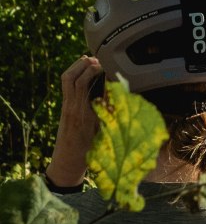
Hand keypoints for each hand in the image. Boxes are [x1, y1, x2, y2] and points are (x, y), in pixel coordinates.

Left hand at [45, 55, 102, 188]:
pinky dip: (76, 74)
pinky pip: (67, 86)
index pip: (82, 84)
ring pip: (66, 79)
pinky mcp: (65, 108)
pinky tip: (87, 72)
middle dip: (85, 64)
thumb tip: (121, 97)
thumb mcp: (104, 135)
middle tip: (100, 59)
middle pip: (71, 77)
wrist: (66, 164)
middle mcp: (72, 107)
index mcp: (82, 114)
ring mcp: (66, 107)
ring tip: (93, 61)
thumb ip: (110, 115)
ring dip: (78, 66)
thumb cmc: (89, 153)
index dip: (94, 71)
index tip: (108, 65)